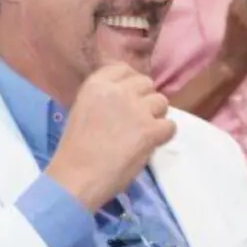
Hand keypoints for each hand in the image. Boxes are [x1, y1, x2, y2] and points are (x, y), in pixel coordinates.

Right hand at [45, 64, 175, 211]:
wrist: (77, 177)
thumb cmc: (76, 150)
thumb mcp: (83, 109)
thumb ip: (105, 98)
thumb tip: (130, 97)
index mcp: (96, 84)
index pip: (124, 69)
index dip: (131, 84)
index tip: (129, 99)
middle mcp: (118, 91)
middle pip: (146, 84)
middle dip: (144, 100)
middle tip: (136, 120)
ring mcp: (137, 109)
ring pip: (162, 102)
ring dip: (156, 116)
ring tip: (143, 133)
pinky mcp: (151, 130)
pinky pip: (170, 126)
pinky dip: (163, 136)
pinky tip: (149, 145)